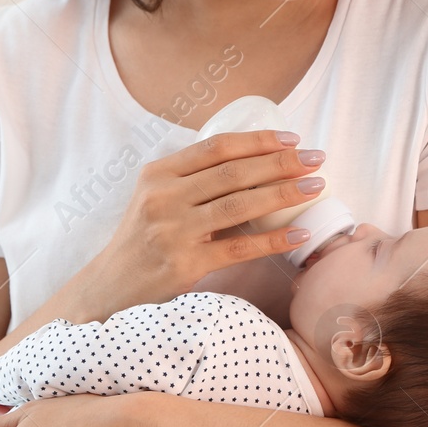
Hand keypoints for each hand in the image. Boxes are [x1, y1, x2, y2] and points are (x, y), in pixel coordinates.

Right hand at [87, 129, 324, 311]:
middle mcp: (163, 197)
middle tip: (317, 158)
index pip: (215, 147)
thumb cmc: (142, 240)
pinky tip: (299, 233)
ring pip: (240, 205)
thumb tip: (251, 162)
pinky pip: (239, 247)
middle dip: (281, 163)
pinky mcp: (186, 264)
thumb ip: (190, 180)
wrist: (110, 287)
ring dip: (284, 193)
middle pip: (233, 172)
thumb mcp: (154, 198)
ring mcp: (174, 231)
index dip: (257, 140)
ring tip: (316, 186)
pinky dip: (273, 240)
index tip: (292, 139)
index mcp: (157, 174)